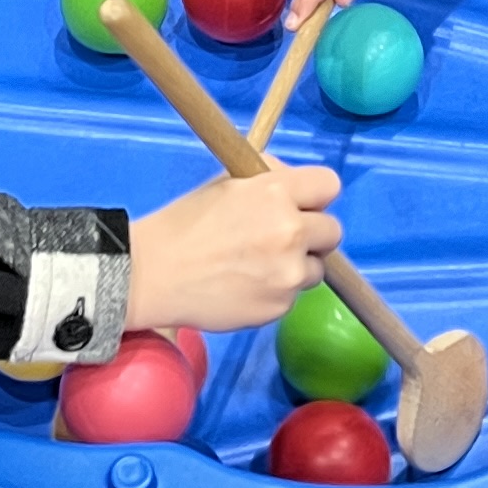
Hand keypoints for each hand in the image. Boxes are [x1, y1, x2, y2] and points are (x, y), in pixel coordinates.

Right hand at [127, 160, 343, 329]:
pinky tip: (245, 287)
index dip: (315, 196)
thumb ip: (269, 180)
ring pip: (316, 268)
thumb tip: (296, 186)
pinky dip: (276, 292)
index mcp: (276, 192)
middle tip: (280, 239)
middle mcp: (291, 231)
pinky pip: (293, 296)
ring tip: (257, 267)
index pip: (329, 185)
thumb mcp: (227, 184)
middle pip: (333, 231)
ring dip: (297, 266)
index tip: (302, 205)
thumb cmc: (185, 223)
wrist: (153, 274)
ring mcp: (289, 273)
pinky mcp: (280, 306)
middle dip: (312, 234)